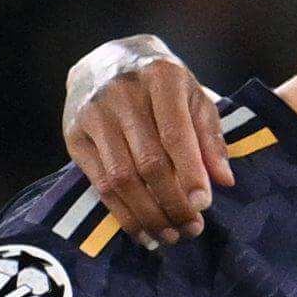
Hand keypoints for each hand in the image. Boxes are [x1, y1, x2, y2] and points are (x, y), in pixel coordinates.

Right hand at [60, 39, 230, 242]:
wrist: (108, 61)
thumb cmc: (163, 85)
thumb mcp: (194, 99)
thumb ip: (209, 137)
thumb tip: (223, 181)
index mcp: (160, 78)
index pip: (176, 135)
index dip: (190, 174)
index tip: (203, 205)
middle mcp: (122, 94)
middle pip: (148, 163)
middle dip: (172, 203)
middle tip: (192, 229)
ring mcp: (93, 115)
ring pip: (121, 178)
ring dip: (148, 215)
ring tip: (171, 236)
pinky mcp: (73, 136)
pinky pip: (99, 184)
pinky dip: (122, 213)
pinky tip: (142, 231)